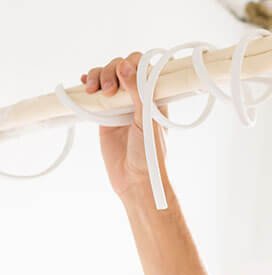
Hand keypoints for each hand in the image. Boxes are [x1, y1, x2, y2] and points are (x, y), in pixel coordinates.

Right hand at [81, 53, 169, 199]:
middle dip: (111, 71)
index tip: (124, 74)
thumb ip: (138, 94)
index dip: (132, 64)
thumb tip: (125, 66)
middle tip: (107, 89)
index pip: (144, 68)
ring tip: (94, 90)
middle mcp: (138, 100)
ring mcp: (120, 107)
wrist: (135, 180)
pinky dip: (88, 85)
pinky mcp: (105, 116)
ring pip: (107, 77)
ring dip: (97, 76)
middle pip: (122, 68)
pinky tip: (85, 84)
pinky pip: (95, 94)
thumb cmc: (149, 155)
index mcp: (154, 99)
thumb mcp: (147, 122)